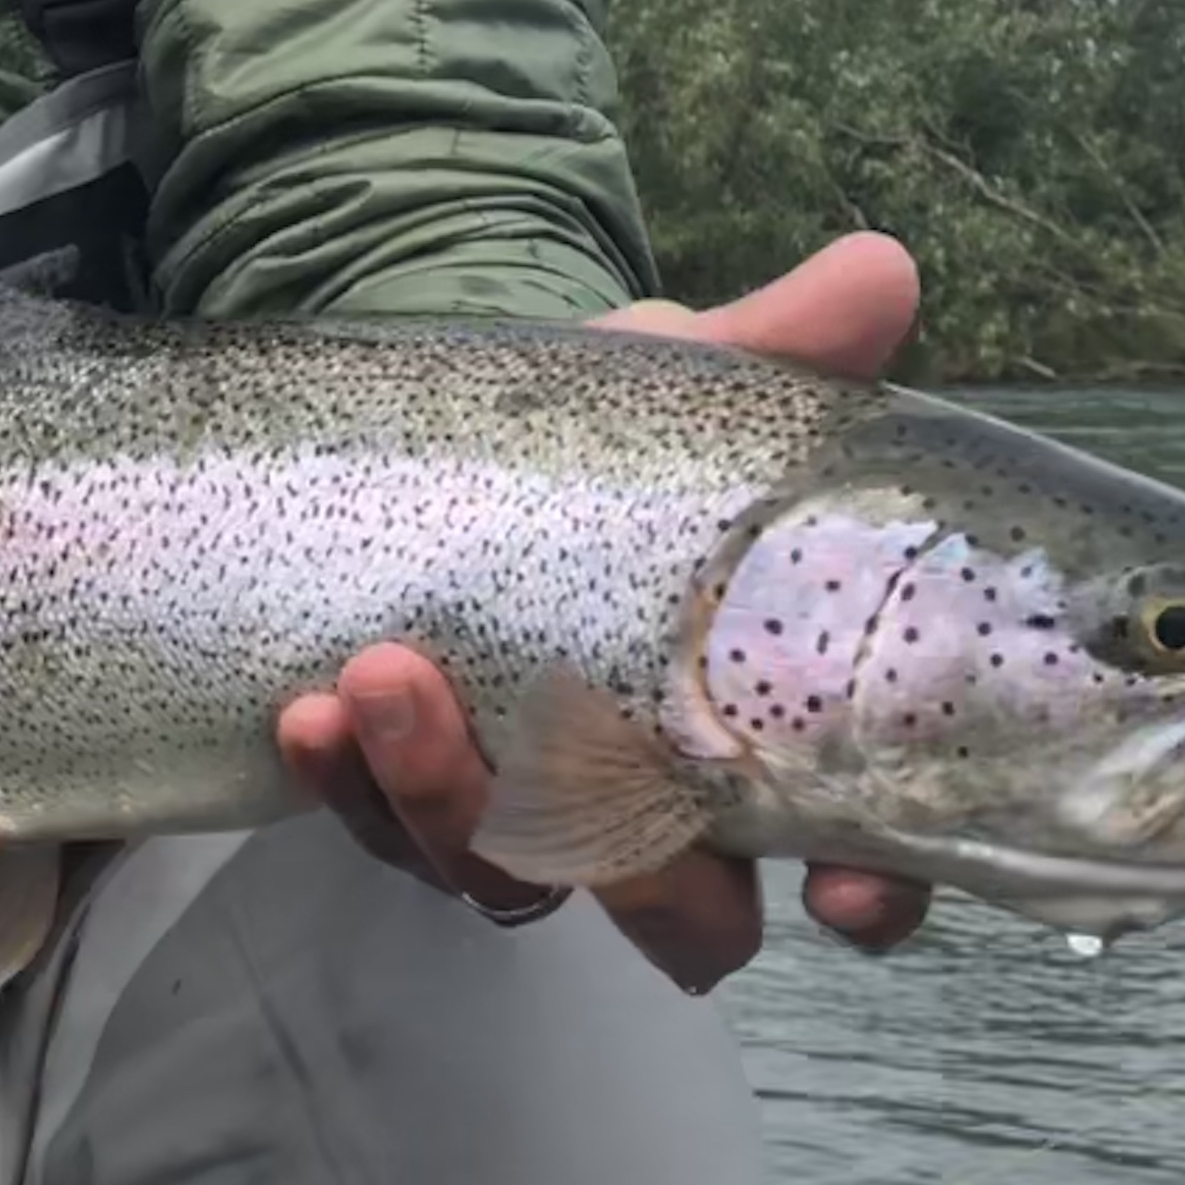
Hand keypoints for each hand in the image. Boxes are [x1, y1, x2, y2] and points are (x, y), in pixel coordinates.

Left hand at [276, 232, 938, 992]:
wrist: (466, 429)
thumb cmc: (615, 437)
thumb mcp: (690, 386)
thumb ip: (782, 346)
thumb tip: (880, 270)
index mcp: (765, 727)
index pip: (856, 861)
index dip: (869, 893)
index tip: (845, 883)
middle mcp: (659, 802)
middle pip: (674, 914)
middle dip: (621, 874)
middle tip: (547, 768)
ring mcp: (530, 810)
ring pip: (506, 880)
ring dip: (440, 800)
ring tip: (380, 679)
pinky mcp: (410, 793)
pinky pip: (381, 828)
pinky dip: (345, 783)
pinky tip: (305, 713)